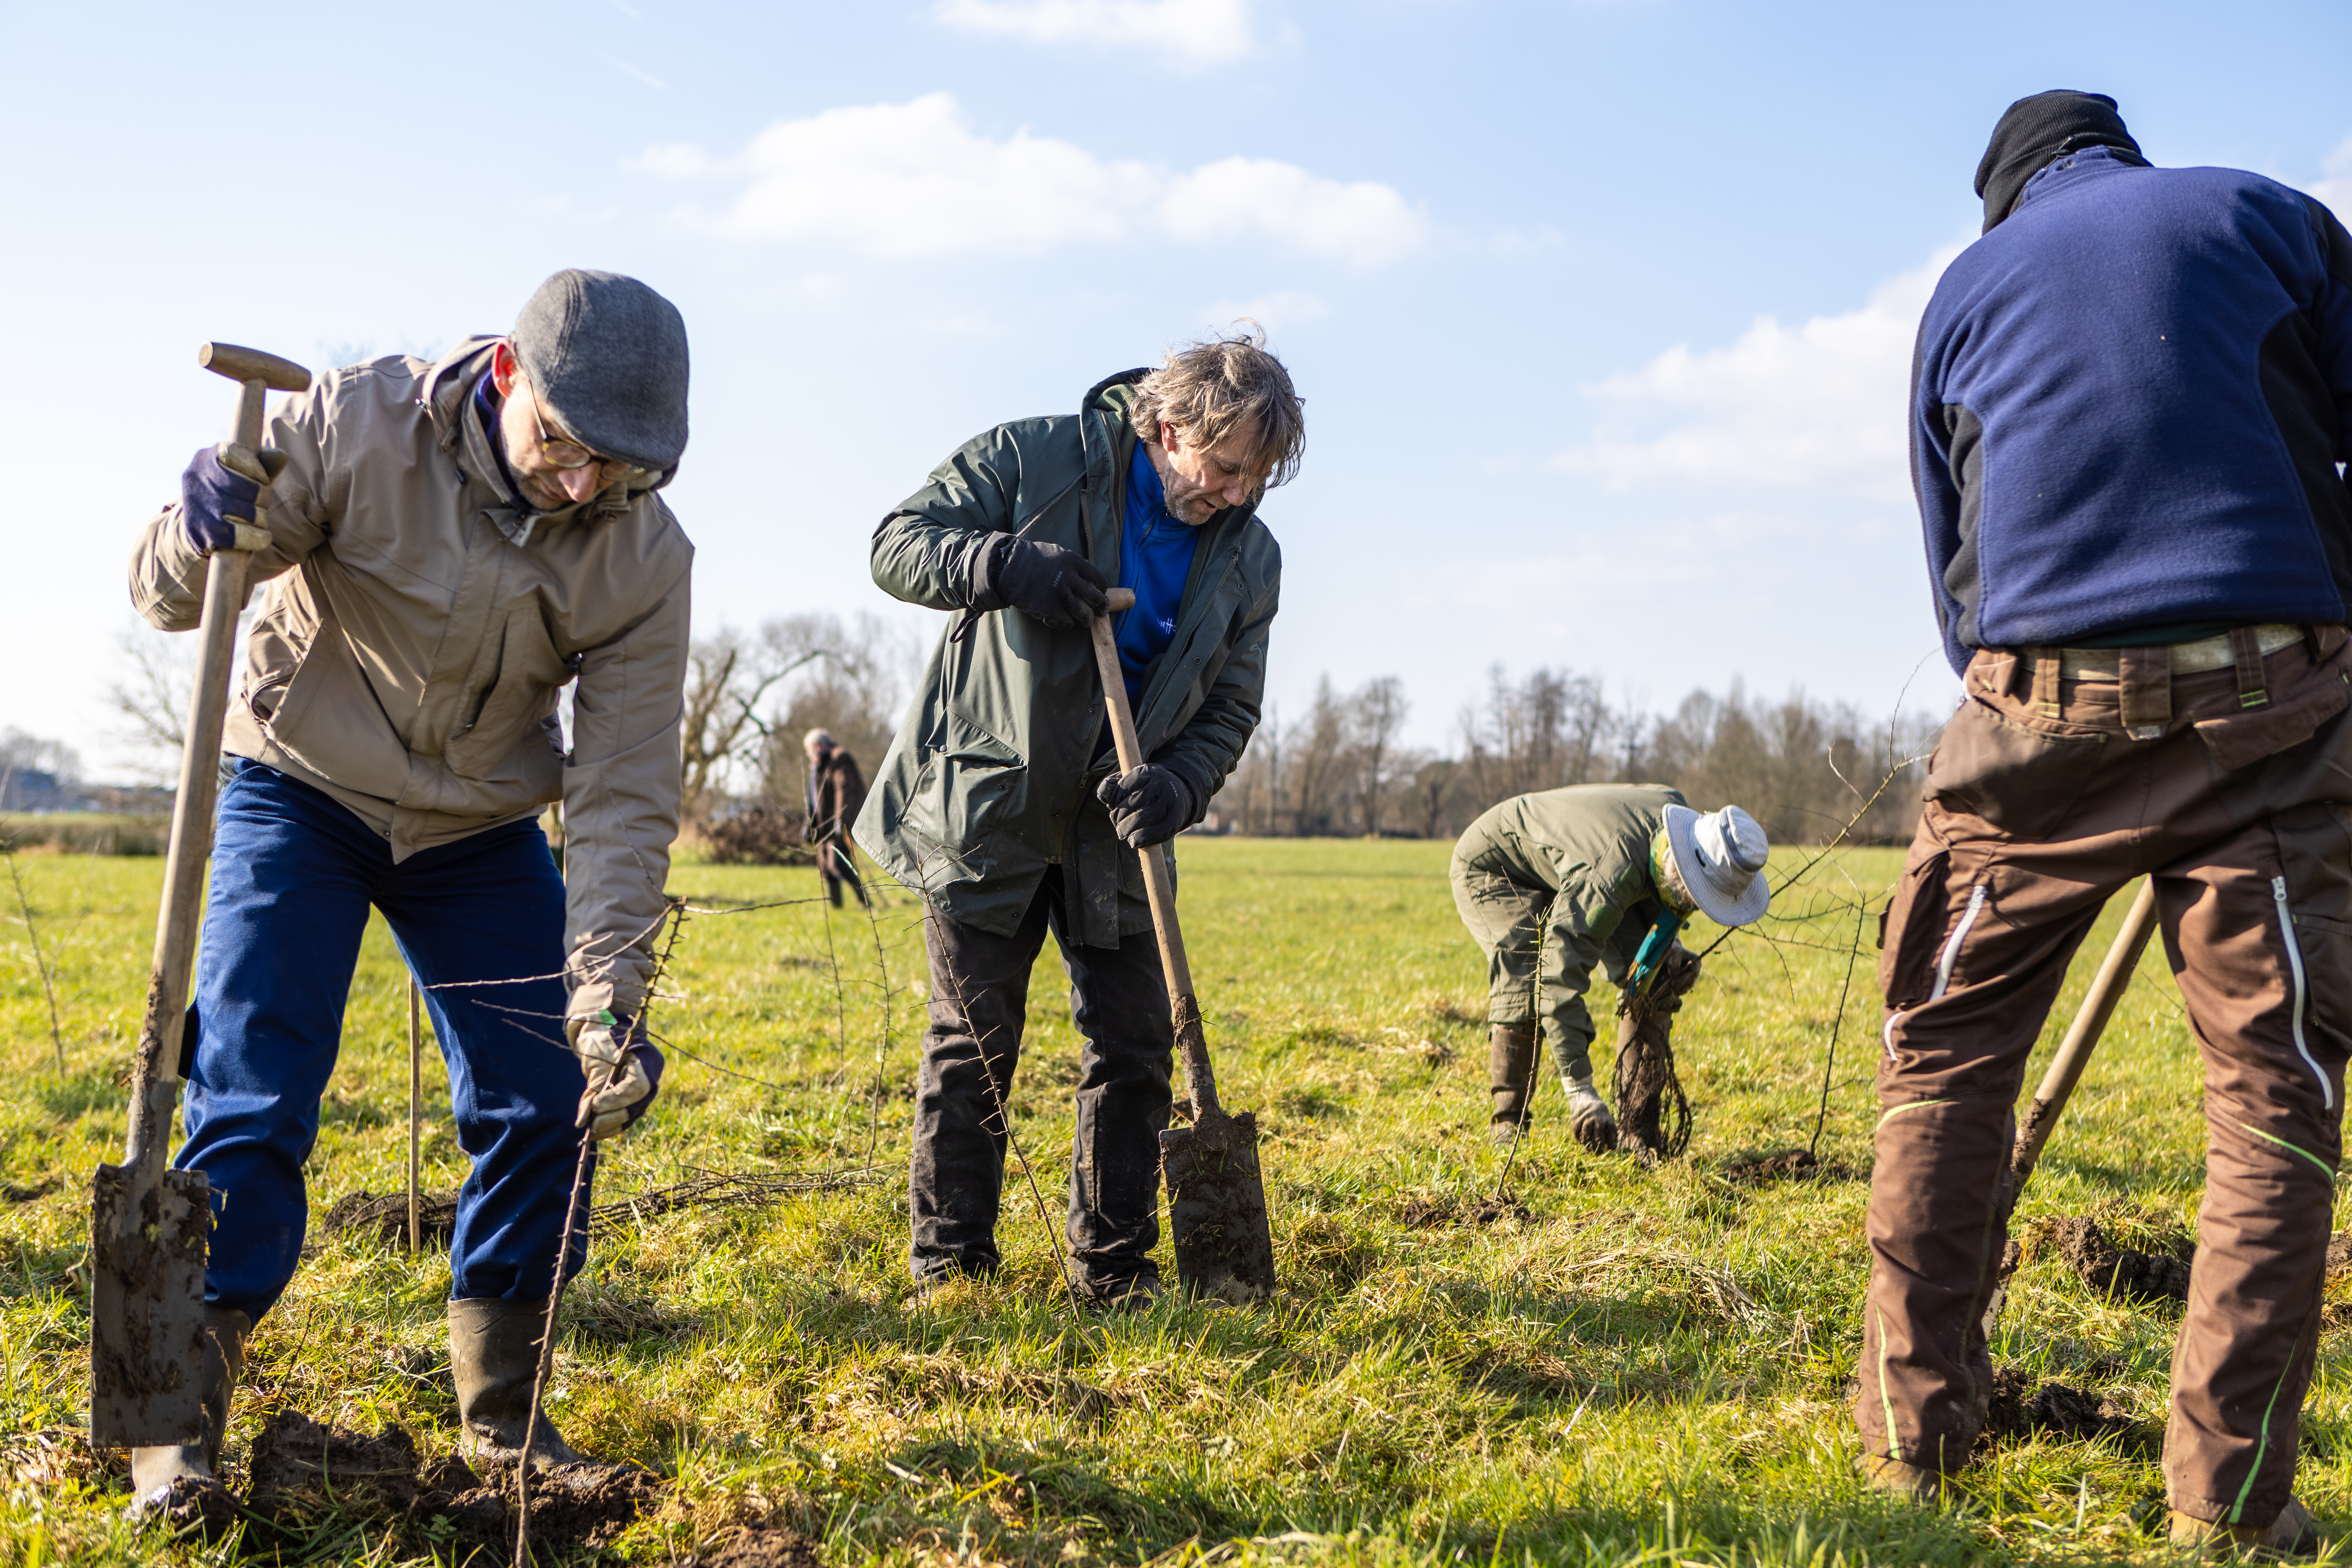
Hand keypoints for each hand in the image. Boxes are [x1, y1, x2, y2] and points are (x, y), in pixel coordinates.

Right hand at [178, 443, 285, 555]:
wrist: (200, 528)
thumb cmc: (231, 495)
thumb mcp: (246, 475)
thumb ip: (265, 464)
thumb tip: (281, 455)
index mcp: (205, 457)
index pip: (235, 453)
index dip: (257, 470)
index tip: (260, 480)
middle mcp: (196, 478)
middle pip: (249, 487)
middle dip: (263, 498)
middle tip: (259, 504)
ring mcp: (197, 506)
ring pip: (249, 513)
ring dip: (261, 518)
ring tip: (256, 519)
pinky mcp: (200, 532)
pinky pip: (242, 536)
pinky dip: (259, 538)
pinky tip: (261, 536)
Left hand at [567, 1011, 663, 1140]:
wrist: (609, 1036)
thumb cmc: (604, 1041)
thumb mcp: (598, 1059)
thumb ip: (593, 1087)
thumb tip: (583, 1120)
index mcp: (647, 1062)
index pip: (636, 1088)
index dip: (616, 1099)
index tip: (596, 1104)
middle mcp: (651, 1081)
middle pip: (635, 1106)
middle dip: (611, 1117)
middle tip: (591, 1123)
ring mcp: (645, 1094)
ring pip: (630, 1117)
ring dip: (609, 1125)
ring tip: (590, 1130)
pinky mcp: (635, 1103)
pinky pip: (626, 1119)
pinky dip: (610, 1127)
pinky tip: (595, 1132)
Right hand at [989, 538, 1107, 627]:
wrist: (1006, 567)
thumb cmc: (1029, 558)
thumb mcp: (1054, 552)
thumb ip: (1071, 563)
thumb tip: (1086, 575)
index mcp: (1073, 561)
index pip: (1097, 578)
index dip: (1102, 588)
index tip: (1102, 592)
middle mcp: (1069, 578)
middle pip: (1094, 596)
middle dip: (1101, 606)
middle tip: (1102, 611)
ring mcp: (1059, 594)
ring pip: (1083, 612)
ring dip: (1087, 618)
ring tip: (1087, 620)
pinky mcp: (1048, 609)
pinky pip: (1066, 621)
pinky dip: (1068, 623)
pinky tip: (1068, 622)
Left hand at [1096, 763, 1198, 847]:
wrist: (1178, 794)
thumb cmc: (1145, 790)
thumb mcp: (1129, 783)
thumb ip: (1112, 789)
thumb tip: (1104, 793)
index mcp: (1147, 771)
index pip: (1123, 787)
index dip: (1113, 800)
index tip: (1112, 806)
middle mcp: (1160, 783)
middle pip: (1133, 802)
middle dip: (1118, 816)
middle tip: (1115, 823)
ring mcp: (1169, 802)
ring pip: (1144, 817)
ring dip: (1127, 828)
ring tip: (1122, 833)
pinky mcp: (1175, 820)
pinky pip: (1157, 831)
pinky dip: (1142, 838)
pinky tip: (1133, 841)